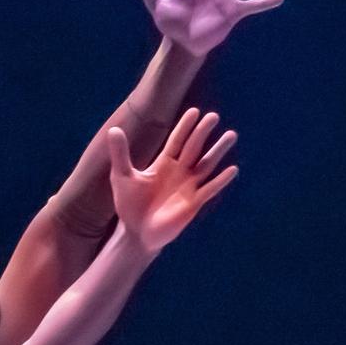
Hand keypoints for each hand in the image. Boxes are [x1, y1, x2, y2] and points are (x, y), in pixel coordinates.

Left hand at [107, 107, 240, 249]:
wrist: (136, 233)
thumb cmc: (130, 205)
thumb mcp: (122, 176)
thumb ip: (120, 154)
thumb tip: (113, 129)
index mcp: (164, 163)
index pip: (176, 140)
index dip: (184, 127)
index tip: (194, 111)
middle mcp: (179, 172)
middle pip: (193, 148)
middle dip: (202, 132)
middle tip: (213, 116)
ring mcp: (188, 187)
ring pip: (206, 165)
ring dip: (218, 151)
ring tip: (231, 135)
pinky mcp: (193, 203)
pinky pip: (209, 190)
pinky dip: (220, 180)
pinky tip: (232, 169)